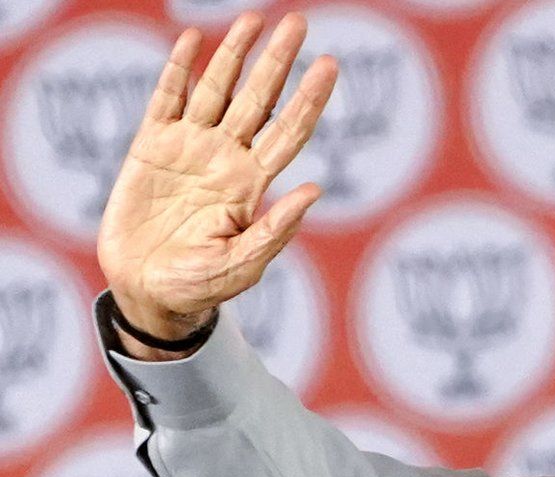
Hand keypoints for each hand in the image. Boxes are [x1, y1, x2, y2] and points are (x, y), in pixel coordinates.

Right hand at [97, 12, 336, 344]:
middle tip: (299, 23)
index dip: (309, 99)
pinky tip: (193, 41)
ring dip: (234, 54)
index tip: (329, 65)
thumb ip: (275, 231)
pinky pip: (166, 99)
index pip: (289, 131)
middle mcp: (226, 158)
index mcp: (251, 184)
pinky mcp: (150, 148)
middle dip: (278, 62)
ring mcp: (189, 148)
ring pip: (217, 89)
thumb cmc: (199, 286)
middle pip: (259, 99)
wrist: (146, 292)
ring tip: (254, 18)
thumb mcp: (241, 265)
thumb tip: (316, 191)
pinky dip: (178, 69)